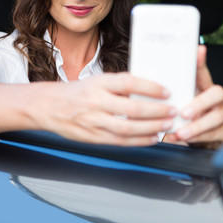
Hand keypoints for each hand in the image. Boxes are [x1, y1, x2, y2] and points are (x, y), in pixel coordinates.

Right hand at [30, 73, 176, 145]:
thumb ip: (119, 86)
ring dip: (151, 128)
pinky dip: (138, 141)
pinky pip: (119, 141)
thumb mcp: (98, 81)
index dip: (149, 87)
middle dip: (156, 111)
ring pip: (127, 128)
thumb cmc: (79, 92)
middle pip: (131, 108)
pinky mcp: (92, 137)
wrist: (49, 106)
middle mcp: (96, 101)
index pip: (128, 82)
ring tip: (167, 125)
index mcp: (99, 83)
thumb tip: (150, 89)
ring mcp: (93, 121)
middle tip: (173, 110)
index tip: (166, 91)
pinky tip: (152, 138)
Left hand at [164, 45, 222, 148]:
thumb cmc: (190, 123)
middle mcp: (221, 100)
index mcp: (208, 90)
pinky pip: (215, 135)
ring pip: (216, 117)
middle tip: (183, 112)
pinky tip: (185, 140)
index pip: (204, 73)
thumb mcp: (182, 108)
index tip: (198, 51)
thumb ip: (174, 99)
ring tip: (180, 132)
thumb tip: (150, 92)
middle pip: (217, 93)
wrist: (203, 146)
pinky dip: (198, 138)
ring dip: (197, 125)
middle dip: (199, 103)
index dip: (201, 62)